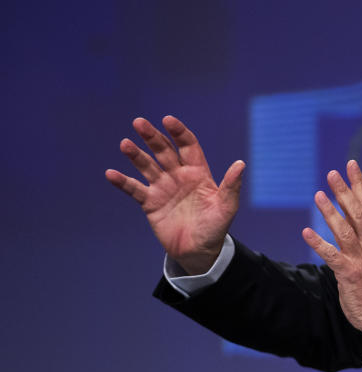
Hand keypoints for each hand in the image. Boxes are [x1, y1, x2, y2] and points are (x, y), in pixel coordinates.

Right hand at [105, 115, 244, 274]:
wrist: (198, 251)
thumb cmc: (215, 227)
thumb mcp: (226, 207)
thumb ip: (231, 185)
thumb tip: (241, 164)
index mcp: (198, 173)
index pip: (187, 146)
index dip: (178, 132)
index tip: (167, 120)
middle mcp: (179, 176)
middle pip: (164, 151)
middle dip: (152, 137)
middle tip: (139, 123)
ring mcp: (163, 188)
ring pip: (147, 166)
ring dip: (136, 155)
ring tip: (125, 144)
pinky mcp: (150, 203)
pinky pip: (134, 189)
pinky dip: (123, 182)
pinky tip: (111, 174)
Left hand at [302, 160, 361, 339]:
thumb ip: (361, 232)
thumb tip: (348, 210)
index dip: (359, 183)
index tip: (350, 164)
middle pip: (358, 213)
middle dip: (345, 192)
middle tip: (332, 173)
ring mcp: (360, 258)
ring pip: (345, 231)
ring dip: (331, 212)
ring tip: (318, 195)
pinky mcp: (349, 273)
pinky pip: (332, 256)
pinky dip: (319, 244)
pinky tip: (306, 232)